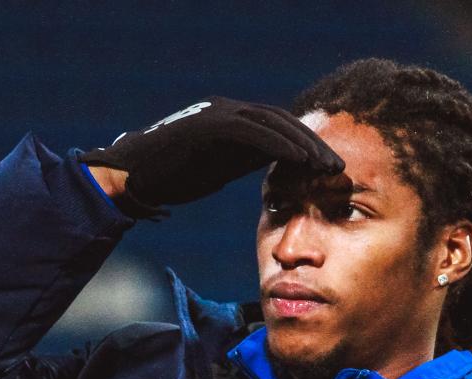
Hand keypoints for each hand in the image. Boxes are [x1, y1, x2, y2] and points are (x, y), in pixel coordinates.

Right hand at [80, 97, 343, 217]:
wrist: (133, 175)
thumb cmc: (172, 176)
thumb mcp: (219, 167)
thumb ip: (246, 160)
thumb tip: (276, 166)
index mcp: (232, 120)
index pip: (279, 128)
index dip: (307, 146)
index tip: (329, 169)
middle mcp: (229, 110)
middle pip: (283, 122)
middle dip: (313, 144)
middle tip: (338, 167)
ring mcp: (220, 113)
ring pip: (274, 123)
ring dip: (304, 145)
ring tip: (326, 167)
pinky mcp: (212, 124)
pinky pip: (255, 131)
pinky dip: (281, 145)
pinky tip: (301, 162)